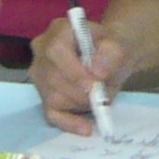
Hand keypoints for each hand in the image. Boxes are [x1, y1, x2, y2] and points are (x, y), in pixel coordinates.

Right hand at [30, 14, 129, 134]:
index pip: (55, 50)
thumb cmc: (111, 49)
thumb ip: (110, 53)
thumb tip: (97, 71)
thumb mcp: (118, 46)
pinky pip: (50, 113)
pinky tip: (86, 127)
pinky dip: (69, 123)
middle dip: (79, 91)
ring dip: (78, 104)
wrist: (111, 59)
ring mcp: (39, 74)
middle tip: (101, 95)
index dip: (72, 70)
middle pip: (51, 76)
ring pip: (51, 96)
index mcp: (59, 30)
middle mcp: (42, 50)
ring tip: (98, 100)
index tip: (93, 84)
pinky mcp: (44, 95)